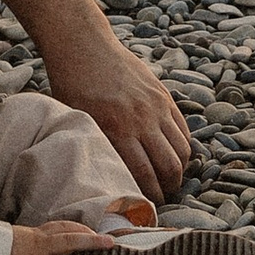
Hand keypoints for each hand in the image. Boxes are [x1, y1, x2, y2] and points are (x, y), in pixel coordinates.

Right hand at [6, 216, 117, 254]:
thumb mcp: (15, 237)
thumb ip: (30, 241)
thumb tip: (38, 247)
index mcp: (37, 234)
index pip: (64, 226)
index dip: (81, 229)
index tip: (94, 232)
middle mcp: (41, 246)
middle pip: (72, 241)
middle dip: (92, 242)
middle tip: (110, 244)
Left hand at [39, 11, 190, 196]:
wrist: (83, 45)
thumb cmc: (71, 86)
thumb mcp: (77, 121)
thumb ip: (97, 149)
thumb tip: (108, 181)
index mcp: (116, 130)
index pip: (143, 176)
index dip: (148, 198)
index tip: (145, 209)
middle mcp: (141, 120)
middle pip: (169, 168)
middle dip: (168, 189)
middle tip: (161, 198)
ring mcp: (155, 106)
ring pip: (182, 151)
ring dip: (179, 171)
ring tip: (169, 180)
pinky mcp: (163, 95)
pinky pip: (183, 130)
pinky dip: (183, 148)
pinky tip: (173, 156)